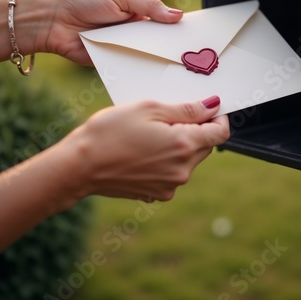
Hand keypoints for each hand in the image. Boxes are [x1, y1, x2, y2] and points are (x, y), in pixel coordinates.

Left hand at [42, 0, 182, 65]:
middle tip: (191, 56)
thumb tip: (178, 15)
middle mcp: (130, 33)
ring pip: (144, 57)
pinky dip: (138, 71)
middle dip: (169, 48)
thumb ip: (149, 6)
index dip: (176, 29)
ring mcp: (121, 49)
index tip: (194, 37)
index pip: (161, 23)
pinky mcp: (110, 63)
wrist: (53, 21)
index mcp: (135, 14)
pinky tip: (155, 77)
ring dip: (156, 61)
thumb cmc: (85, 2)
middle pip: (155, 42)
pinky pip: (128, 68)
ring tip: (178, 69)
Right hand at [65, 96, 229, 201]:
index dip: (218, 117)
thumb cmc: (110, 131)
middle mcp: (182, 170)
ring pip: (189, 160)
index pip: (220, 133)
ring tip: (151, 133)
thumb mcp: (150, 109)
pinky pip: (173, 173)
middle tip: (169, 116)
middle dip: (196, 129)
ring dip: (180, 144)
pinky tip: (144, 150)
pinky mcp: (157, 194)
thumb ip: (187, 109)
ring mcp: (170, 186)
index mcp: (184, 145)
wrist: (80, 166)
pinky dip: (167, 160)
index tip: (208, 108)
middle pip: (205, 146)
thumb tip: (213, 106)